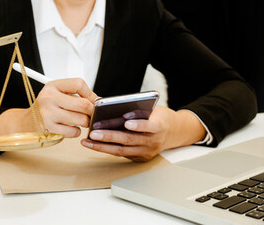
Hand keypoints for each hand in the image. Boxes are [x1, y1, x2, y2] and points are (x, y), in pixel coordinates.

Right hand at [0, 78, 97, 141]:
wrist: (26, 122)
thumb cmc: (48, 106)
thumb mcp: (58, 93)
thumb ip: (77, 94)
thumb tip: (99, 101)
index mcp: (52, 86)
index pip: (78, 84)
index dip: (90, 93)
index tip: (93, 100)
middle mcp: (49, 98)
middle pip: (83, 104)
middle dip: (92, 111)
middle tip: (91, 114)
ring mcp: (48, 114)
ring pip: (81, 119)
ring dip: (85, 122)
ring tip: (80, 120)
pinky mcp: (49, 128)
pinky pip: (74, 132)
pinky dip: (76, 131)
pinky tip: (70, 127)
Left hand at [81, 105, 205, 161]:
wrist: (175, 133)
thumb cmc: (160, 117)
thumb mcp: (154, 109)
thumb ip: (138, 109)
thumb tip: (113, 106)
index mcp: (159, 126)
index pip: (149, 126)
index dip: (138, 125)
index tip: (126, 122)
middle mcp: (153, 141)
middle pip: (130, 140)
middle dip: (110, 137)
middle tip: (94, 133)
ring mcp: (147, 152)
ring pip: (122, 150)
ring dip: (103, 147)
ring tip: (88, 141)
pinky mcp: (141, 158)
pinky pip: (122, 154)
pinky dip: (107, 149)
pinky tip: (95, 145)